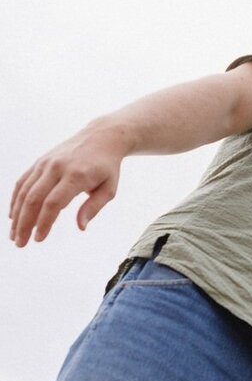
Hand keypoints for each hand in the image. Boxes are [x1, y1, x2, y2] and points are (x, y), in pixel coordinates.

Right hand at [9, 124, 123, 245]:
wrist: (101, 137)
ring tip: (15, 235)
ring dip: (17, 214)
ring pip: (24, 191)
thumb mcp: (109, 189)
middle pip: (34, 198)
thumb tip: (81, 227)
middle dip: (24, 223)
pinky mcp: (40, 161)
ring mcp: (46, 163)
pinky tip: (13, 215)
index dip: (44, 223)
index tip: (39, 240)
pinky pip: (23, 181)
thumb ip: (94, 208)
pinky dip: (16, 199)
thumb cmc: (107, 167)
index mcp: (76, 176)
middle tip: (20, 244)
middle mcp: (57, 167)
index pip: (54, 203)